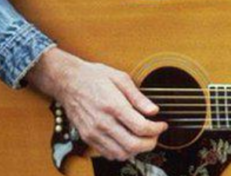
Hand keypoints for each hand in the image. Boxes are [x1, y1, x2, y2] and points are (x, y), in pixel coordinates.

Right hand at [26, 47, 167, 160]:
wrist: (68, 82)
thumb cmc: (94, 77)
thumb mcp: (120, 78)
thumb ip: (138, 97)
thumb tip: (153, 110)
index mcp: (113, 105)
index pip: (141, 127)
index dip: (157, 129)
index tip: (162, 125)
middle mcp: (103, 122)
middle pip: (133, 145)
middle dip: (150, 143)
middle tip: (155, 135)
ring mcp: (94, 132)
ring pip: (121, 153)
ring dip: (137, 150)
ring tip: (143, 139)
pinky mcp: (88, 137)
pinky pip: (108, 154)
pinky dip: (122, 152)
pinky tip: (127, 142)